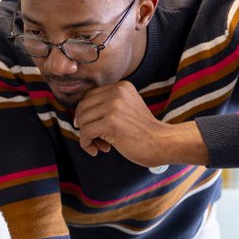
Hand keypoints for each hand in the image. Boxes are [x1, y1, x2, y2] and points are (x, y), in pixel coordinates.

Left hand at [74, 81, 208, 166]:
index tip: (92, 128)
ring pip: (82, 121)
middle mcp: (117, 92)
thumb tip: (77, 117)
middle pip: (82, 107)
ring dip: (86, 137)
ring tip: (100, 146)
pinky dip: (86, 144)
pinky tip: (97, 151)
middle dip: (84, 125)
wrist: (162, 143)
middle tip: (96, 140)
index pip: (89, 96)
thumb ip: (107, 106)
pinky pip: (85, 133)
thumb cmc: (143, 131)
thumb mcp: (127, 109)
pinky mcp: (110, 123)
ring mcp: (113, 107)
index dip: (85, 113)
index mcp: (121, 87)